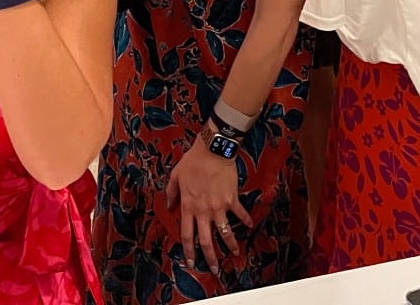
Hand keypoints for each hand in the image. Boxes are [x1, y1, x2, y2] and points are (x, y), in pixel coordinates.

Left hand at [164, 136, 248, 271]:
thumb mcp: (176, 175)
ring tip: (235, 254)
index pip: (187, 234)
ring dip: (230, 245)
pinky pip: (239, 214)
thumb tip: (170, 205)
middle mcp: (203, 210)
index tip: (190, 262)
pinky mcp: (232, 199)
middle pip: (205, 240)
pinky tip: (250, 226)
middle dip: (209, 257)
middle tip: (213, 268)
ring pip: (224, 232)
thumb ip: (171, 192)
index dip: (188, 250)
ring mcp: (218, 207)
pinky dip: (245, 220)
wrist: (213, 150)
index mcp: (188, 206)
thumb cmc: (193, 161)